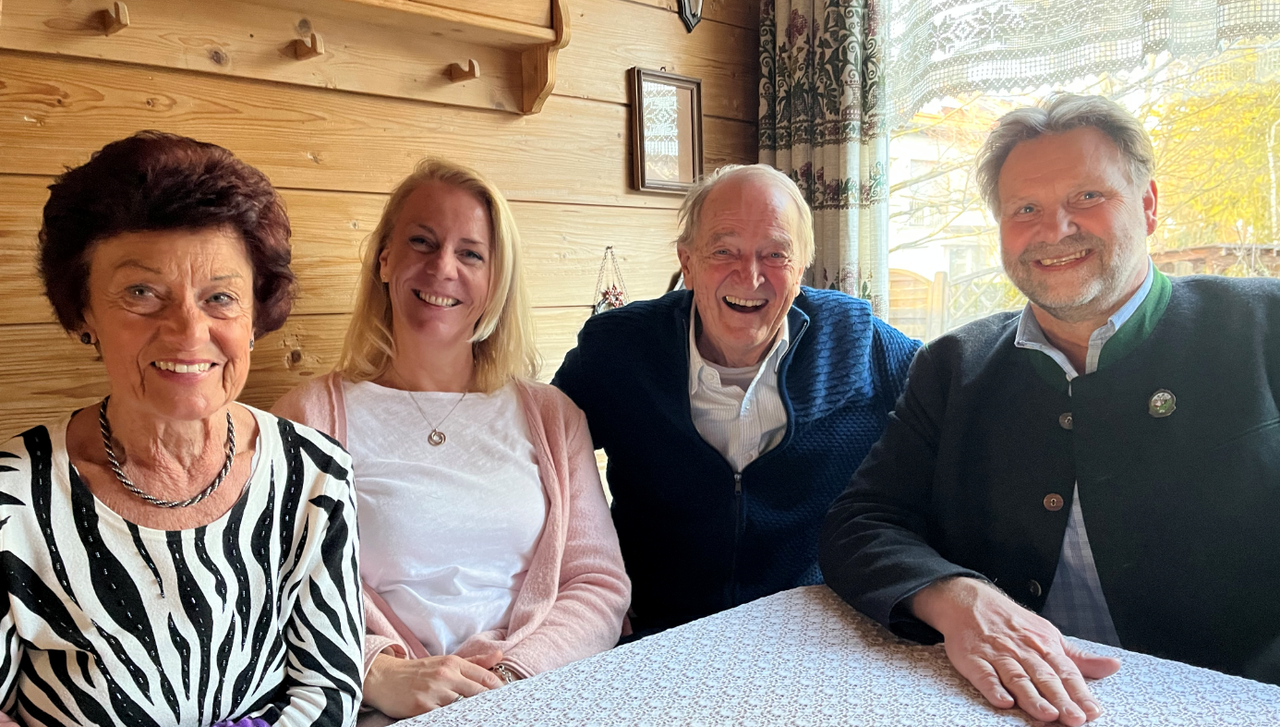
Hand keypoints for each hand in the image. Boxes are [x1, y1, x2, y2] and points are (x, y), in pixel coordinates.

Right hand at [363, 649, 504, 717]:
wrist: (383, 678)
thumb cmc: (418, 672)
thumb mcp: (445, 662)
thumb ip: (474, 662)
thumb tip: (499, 656)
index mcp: (453, 663)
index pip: (486, 678)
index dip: (499, 691)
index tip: (507, 700)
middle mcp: (445, 675)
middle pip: (478, 693)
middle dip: (489, 704)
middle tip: (498, 713)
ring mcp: (433, 691)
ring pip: (463, 706)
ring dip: (471, 713)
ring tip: (478, 717)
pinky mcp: (422, 707)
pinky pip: (444, 717)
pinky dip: (453, 719)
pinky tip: (457, 719)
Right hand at [911, 577, 1120, 725]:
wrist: (968, 601)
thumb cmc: (1012, 622)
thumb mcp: (1049, 634)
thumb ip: (1079, 657)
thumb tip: (1113, 666)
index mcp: (1044, 645)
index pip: (1066, 672)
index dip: (1080, 693)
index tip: (1093, 711)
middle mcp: (1023, 651)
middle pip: (1044, 678)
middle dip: (1061, 699)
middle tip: (1075, 719)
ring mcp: (997, 655)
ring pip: (1017, 678)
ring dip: (1032, 697)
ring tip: (1047, 714)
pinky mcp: (973, 660)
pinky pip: (984, 676)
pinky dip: (993, 688)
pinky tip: (1003, 701)